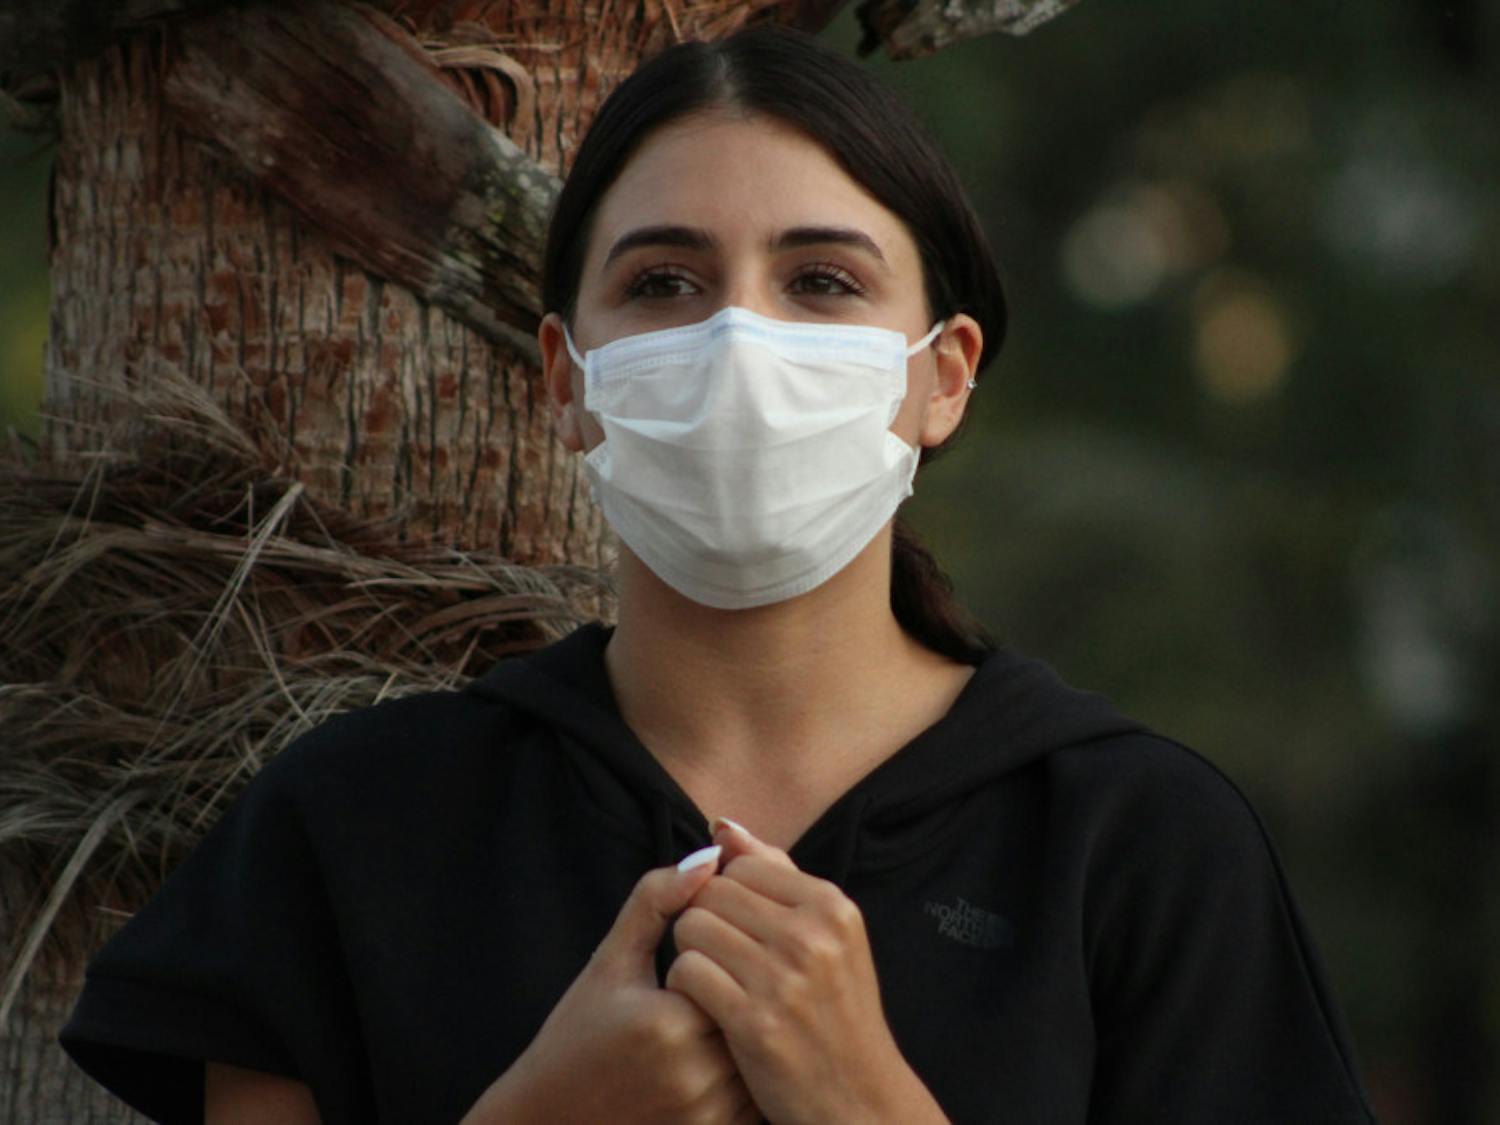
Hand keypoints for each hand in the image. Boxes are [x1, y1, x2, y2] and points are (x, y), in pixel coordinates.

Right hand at [463, 847, 758, 1124]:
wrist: (550, 1120)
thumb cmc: (577, 1034)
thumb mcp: (610, 960)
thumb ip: (657, 901)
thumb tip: (709, 855)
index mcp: (670, 1022)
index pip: (739, 966)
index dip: (735, 955)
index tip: (722, 951)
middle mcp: (693, 1074)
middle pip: (757, 1011)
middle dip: (750, 993)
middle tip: (735, 982)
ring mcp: (705, 1114)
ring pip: (762, 1056)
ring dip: (757, 1036)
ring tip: (735, 1018)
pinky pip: (757, 1100)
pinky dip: (751, 1077)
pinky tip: (730, 1059)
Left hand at [666, 821, 948, 1124]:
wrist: (859, 1101)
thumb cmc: (835, 1013)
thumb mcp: (827, 936)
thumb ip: (775, 874)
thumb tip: (722, 826)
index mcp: (832, 906)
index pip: (742, 865)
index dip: (727, 896)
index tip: (740, 930)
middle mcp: (812, 935)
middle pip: (713, 892)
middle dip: (706, 921)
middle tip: (724, 959)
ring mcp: (784, 979)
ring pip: (692, 927)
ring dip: (692, 953)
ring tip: (715, 980)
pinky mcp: (754, 1022)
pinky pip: (686, 971)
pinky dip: (685, 988)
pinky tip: (707, 1006)